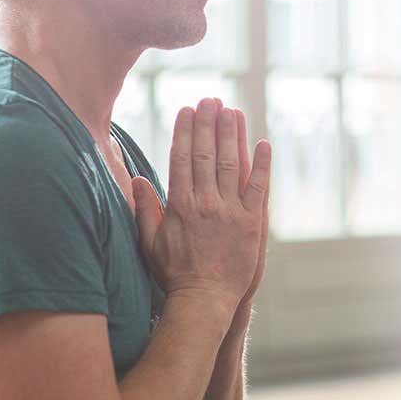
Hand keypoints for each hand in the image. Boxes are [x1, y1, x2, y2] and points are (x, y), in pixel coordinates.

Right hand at [131, 98, 271, 314]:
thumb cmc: (174, 273)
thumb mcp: (150, 242)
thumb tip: (136, 179)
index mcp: (180, 204)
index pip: (182, 158)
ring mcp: (231, 211)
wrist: (205, 300)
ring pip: (233, 164)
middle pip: (207, 154)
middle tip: (210, 100)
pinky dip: (263, 164)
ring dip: (233, 135)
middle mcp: (206, 203)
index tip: (186, 110)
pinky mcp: (252, 222)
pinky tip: (263, 143)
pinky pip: (259, 187)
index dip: (185, 131)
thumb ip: (145, 209)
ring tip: (232, 111)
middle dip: (208, 124)